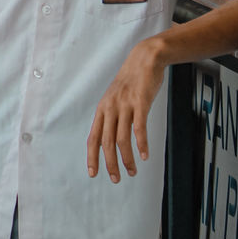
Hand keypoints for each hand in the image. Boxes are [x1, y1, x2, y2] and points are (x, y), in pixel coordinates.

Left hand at [87, 36, 165, 182]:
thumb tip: (110, 138)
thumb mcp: (116, 98)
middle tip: (116, 179)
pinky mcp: (140, 102)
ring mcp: (125, 105)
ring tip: (132, 171)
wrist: (145, 59)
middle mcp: (110, 108)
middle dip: (109, 163)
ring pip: (122, 138)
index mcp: (103, 109)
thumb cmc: (131, 82)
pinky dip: (141, 143)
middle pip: (106, 142)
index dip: (92, 157)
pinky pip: (139, 127)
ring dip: (127, 158)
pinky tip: (145, 155)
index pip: (93, 138)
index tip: (93, 173)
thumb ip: (112, 116)